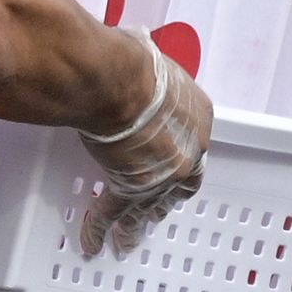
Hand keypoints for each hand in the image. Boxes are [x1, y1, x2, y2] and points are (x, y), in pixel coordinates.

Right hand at [78, 28, 213, 256]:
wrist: (115, 81)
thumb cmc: (134, 63)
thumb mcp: (154, 62)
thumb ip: (151, 73)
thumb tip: (136, 50)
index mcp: (199, 117)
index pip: (196, 146)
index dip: (183, 159)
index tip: (173, 169)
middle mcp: (188, 150)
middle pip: (182, 184)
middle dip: (165, 199)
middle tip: (153, 213)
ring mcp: (160, 174)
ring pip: (149, 207)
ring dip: (136, 225)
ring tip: (126, 241)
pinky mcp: (130, 187)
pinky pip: (113, 212)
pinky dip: (100, 227)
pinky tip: (92, 240)